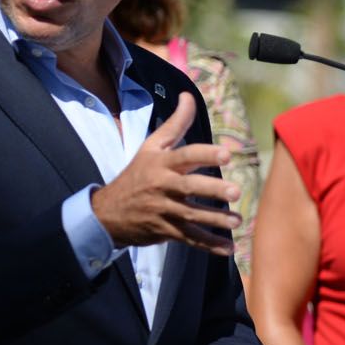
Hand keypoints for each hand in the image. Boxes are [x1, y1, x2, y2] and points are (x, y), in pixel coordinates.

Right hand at [90, 92, 240, 253]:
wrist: (108, 212)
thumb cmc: (136, 174)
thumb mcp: (151, 147)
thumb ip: (175, 123)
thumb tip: (188, 96)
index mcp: (160, 163)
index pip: (184, 155)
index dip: (205, 153)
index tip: (227, 153)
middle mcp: (161, 186)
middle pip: (189, 187)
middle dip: (212, 189)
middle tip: (236, 192)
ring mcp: (163, 210)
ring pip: (191, 216)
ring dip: (215, 220)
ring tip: (236, 222)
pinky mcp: (165, 230)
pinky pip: (189, 238)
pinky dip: (208, 245)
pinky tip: (228, 248)